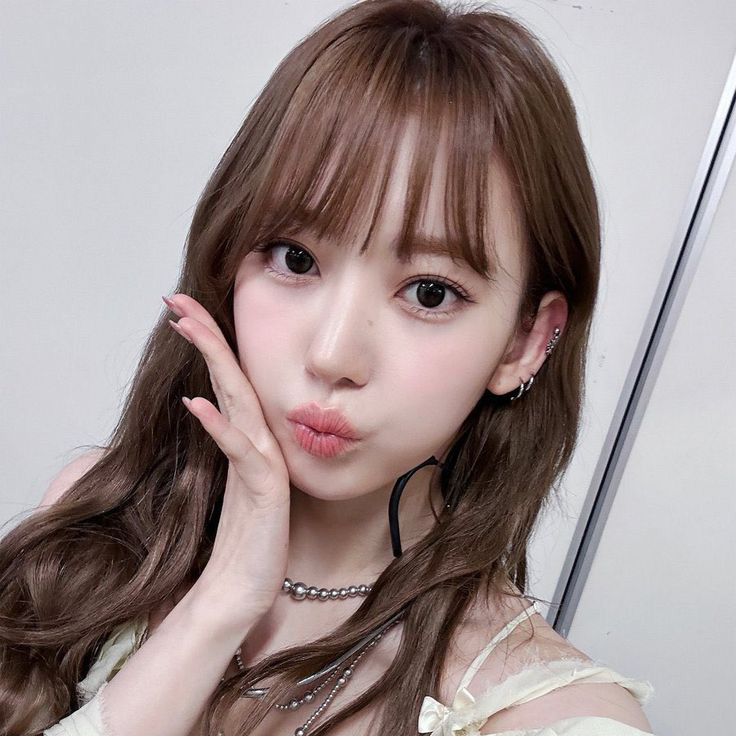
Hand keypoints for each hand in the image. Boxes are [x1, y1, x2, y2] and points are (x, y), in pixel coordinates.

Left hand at [164, 293, 289, 625]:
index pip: (224, 381)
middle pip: (231, 379)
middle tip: (177, 299)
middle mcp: (257, 444)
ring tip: (189, 329)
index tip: (180, 312)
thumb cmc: (239, 538)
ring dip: (214, 364)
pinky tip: (198, 404)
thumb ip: (226, 442)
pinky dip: (220, 427)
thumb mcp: (228, 480)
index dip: (205, 345)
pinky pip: (240, 455)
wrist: (243, 589)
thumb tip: (207, 405)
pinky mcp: (264, 493)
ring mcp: (263, 466)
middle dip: (205, 336)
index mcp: (245, 440)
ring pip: (240, 403)